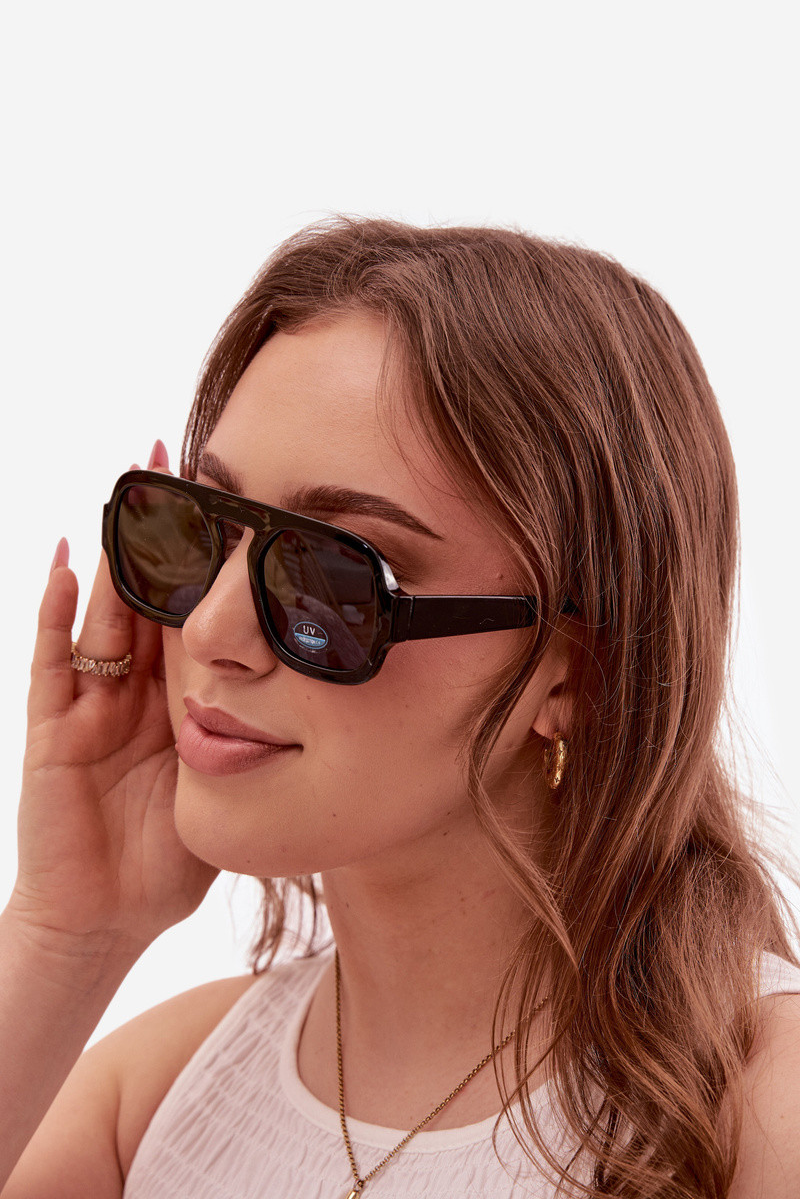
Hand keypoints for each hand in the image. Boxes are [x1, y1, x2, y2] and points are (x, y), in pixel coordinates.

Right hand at [9, 441, 217, 960]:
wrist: (111, 917)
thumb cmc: (172, 856)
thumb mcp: (228, 782)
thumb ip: (258, 738)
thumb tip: (326, 699)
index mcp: (178, 699)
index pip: (194, 614)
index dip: (206, 561)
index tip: (226, 498)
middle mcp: (134, 690)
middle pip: (146, 597)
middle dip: (158, 535)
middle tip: (171, 461)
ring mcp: (90, 705)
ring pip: (103, 616)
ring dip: (114, 558)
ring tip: (127, 494)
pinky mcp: (54, 732)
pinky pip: (53, 666)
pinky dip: (57, 619)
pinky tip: (67, 569)